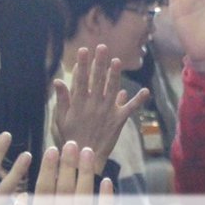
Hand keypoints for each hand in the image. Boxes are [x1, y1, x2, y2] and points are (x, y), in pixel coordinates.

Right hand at [54, 44, 149, 174]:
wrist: (84, 157)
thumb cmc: (70, 138)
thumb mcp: (60, 119)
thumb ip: (62, 100)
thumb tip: (58, 81)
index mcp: (78, 103)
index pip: (80, 80)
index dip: (82, 64)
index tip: (84, 50)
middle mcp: (93, 104)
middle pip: (97, 80)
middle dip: (99, 62)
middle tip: (102, 47)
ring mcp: (107, 111)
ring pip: (112, 89)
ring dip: (114, 75)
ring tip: (116, 61)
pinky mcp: (118, 120)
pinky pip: (130, 108)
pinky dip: (138, 100)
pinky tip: (146, 91)